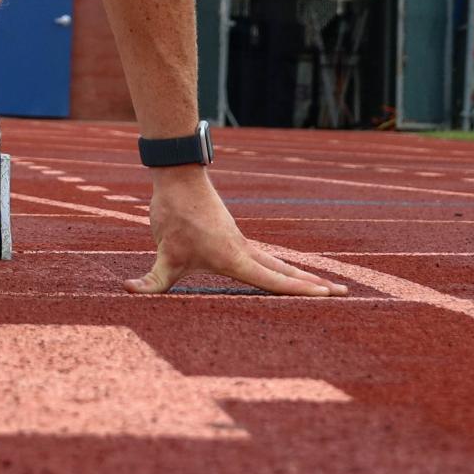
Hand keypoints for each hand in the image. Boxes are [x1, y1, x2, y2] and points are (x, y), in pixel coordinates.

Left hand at [122, 165, 346, 296]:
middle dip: (314, 285)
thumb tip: (128, 290)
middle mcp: (244, 250)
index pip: (273, 280)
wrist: (178, 177)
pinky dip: (280, 268)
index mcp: (234, 257)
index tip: (327, 295)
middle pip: (285, 272)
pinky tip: (284, 272)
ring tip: (326, 287)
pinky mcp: (233, 237)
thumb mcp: (163, 252)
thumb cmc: (174, 214)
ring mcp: (241, 243)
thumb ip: (151, 279)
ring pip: (277, 263)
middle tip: (345, 294)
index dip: (300, 290)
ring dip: (300, 275)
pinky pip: (263, 257)